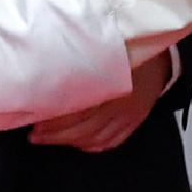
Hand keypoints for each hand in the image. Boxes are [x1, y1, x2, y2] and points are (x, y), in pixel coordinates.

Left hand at [29, 43, 174, 152]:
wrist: (159, 52)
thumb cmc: (125, 46)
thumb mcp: (99, 48)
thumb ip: (75, 63)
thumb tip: (45, 74)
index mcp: (109, 81)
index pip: (76, 110)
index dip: (53, 120)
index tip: (33, 120)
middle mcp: (119, 102)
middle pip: (82, 128)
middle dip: (55, 134)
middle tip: (35, 134)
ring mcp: (129, 114)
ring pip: (95, 138)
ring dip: (69, 141)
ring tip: (49, 138)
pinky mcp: (135, 121)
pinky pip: (112, 141)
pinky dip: (92, 145)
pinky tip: (78, 143)